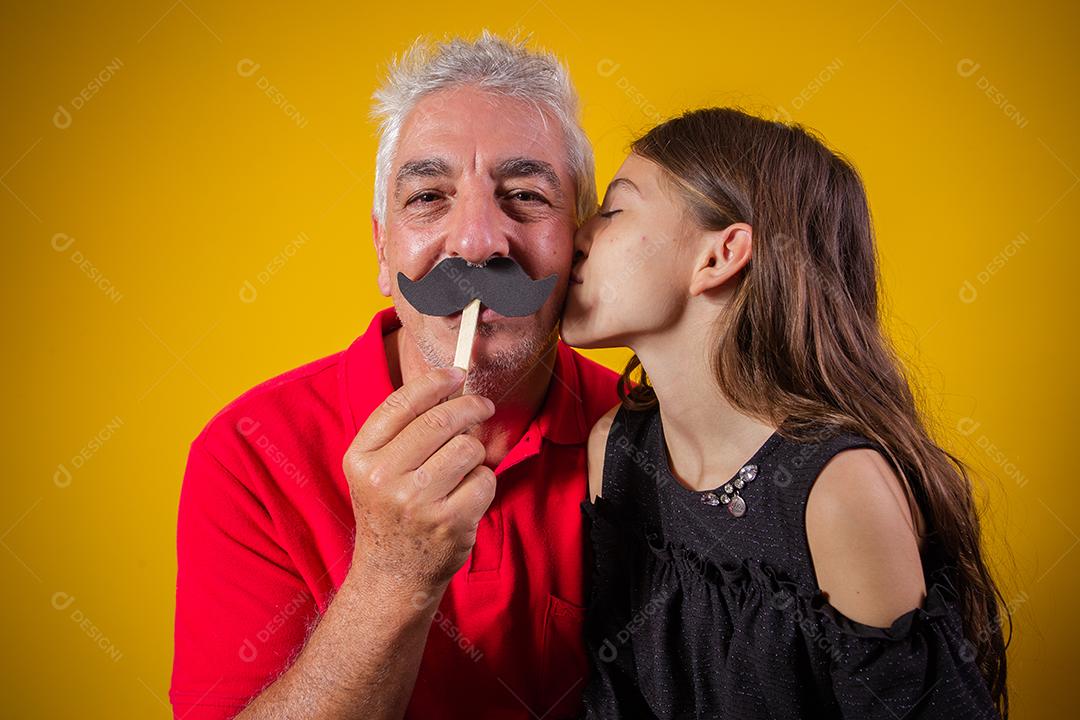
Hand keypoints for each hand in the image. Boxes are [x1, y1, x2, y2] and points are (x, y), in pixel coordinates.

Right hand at [342, 367, 496, 592]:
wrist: (393, 577)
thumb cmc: (391, 513)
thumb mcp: (375, 470)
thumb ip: (401, 430)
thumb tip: (448, 382)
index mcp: (361, 459)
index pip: (401, 404)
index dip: (434, 382)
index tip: (457, 374)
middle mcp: (383, 479)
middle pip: (441, 421)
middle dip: (470, 406)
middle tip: (483, 406)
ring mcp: (417, 502)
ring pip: (467, 447)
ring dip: (474, 452)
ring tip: (462, 468)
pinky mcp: (449, 522)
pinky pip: (485, 479)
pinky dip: (483, 482)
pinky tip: (467, 495)